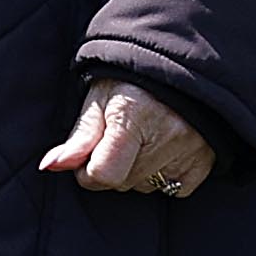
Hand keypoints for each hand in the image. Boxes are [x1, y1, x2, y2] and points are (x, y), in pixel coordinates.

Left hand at [40, 78, 216, 198]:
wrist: (178, 64)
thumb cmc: (130, 79)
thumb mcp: (98, 98)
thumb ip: (78, 137)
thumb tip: (49, 166)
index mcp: (131, 116)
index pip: (104, 173)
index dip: (86, 172)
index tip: (85, 157)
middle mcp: (165, 135)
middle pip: (123, 181)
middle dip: (111, 167)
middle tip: (116, 138)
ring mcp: (189, 150)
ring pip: (147, 186)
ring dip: (137, 171)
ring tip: (141, 139)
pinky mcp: (206, 161)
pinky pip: (176, 190)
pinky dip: (164, 177)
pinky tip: (161, 150)